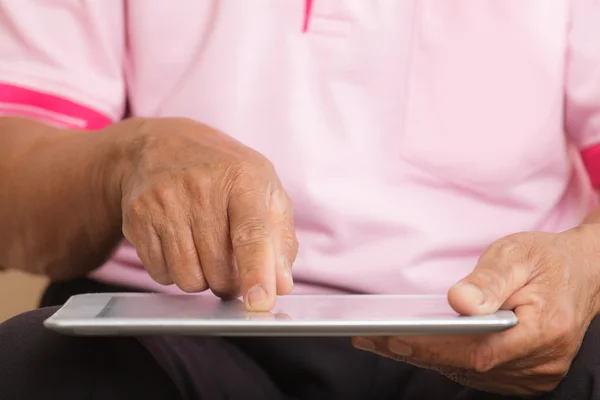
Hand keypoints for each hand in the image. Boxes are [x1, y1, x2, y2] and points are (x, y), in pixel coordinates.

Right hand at [110, 118, 297, 310]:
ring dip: (202, 279)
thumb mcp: (265, 190)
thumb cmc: (225, 173)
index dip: (257, 272)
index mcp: (243, 179)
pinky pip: (160, 275)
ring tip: (204, 250)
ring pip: (188, 279)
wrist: (161, 145)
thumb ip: (280, 240)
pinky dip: (174, 272)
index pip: (252, 233)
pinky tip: (179, 244)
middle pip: (220, 270)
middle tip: (230, 260)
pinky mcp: (137, 217)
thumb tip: (281, 284)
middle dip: (230, 280)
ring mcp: (164, 202)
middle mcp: (201, 188)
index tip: (260, 302)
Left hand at [352, 228, 599, 395]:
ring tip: (380, 341)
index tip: (394, 337)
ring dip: (424, 358)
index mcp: (546, 330)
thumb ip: (489, 281)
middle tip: (369, 338)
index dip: (434, 348)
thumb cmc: (547, 260)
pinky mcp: (522, 374)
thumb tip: (458, 302)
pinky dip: (443, 360)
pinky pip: (476, 373)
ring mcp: (533, 374)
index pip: (479, 351)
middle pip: (468, 366)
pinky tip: (413, 346)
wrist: (582, 273)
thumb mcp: (518, 255)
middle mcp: (541, 362)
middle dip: (415, 352)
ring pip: (468, 373)